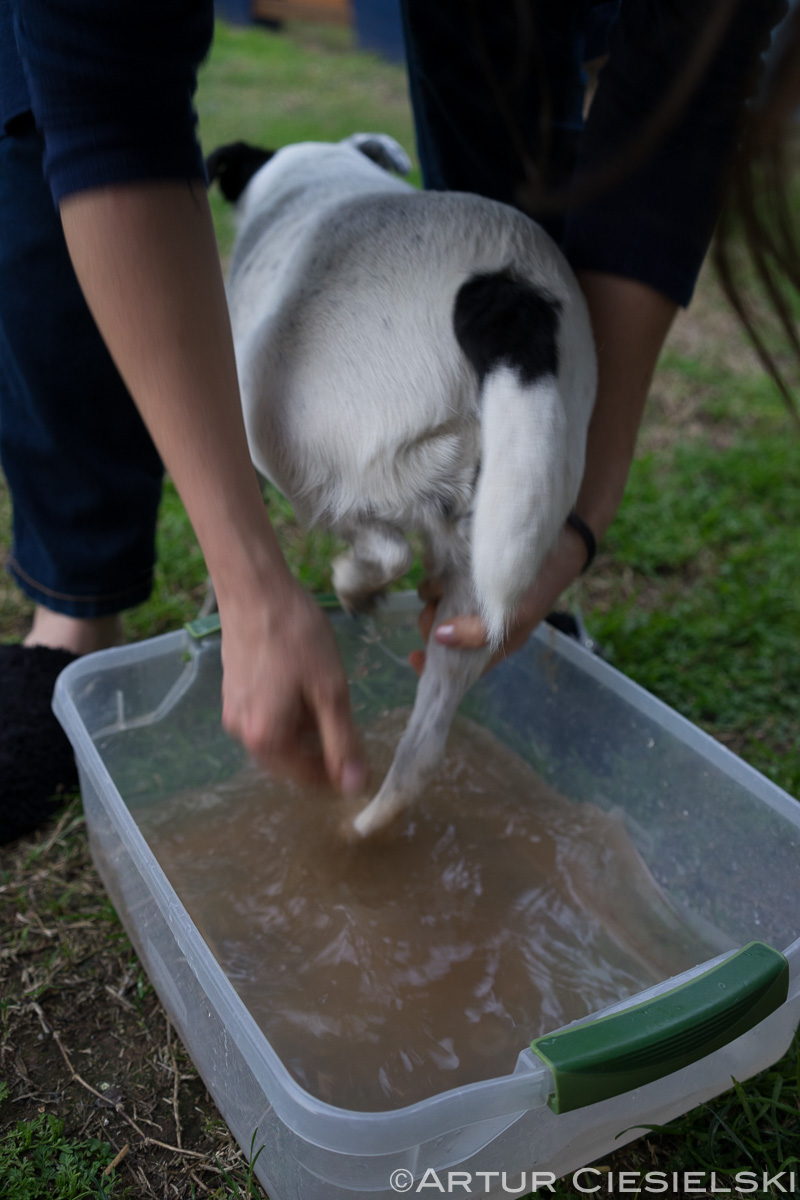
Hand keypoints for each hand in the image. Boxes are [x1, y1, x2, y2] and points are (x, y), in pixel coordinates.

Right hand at [217, 575, 366, 794]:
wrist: (255, 589)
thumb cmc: (297, 637)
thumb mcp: (330, 690)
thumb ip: (342, 742)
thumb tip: (353, 787)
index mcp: (266, 740)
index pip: (308, 780)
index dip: (339, 774)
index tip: (364, 759)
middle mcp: (242, 734)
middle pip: (291, 762)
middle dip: (321, 752)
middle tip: (349, 725)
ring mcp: (233, 712)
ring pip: (278, 739)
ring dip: (306, 732)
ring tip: (328, 700)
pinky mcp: (231, 692)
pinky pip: (265, 718)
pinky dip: (289, 714)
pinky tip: (304, 686)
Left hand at [409, 525, 588, 675]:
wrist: (560, 541)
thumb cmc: (542, 585)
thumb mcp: (515, 616)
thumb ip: (479, 633)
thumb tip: (440, 637)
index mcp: (491, 643)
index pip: (457, 665)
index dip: (433, 666)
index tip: (414, 656)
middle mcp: (477, 623)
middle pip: (440, 632)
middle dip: (431, 623)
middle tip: (432, 610)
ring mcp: (470, 598)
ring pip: (436, 604)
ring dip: (432, 595)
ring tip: (438, 586)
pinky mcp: (465, 573)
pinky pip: (439, 578)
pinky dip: (435, 574)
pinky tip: (439, 567)